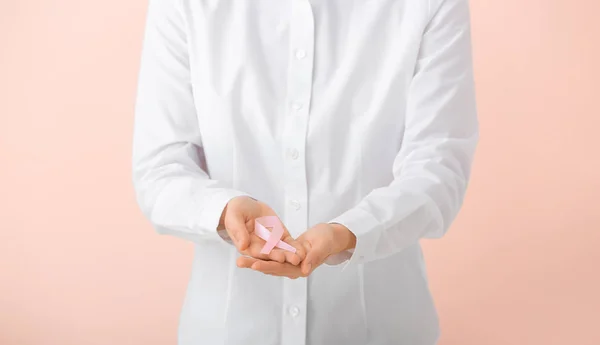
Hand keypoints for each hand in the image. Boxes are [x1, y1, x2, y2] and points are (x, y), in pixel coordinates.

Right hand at [219, 196, 304, 264]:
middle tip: (295, 260)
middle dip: (285, 257)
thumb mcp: (235, 218)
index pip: (259, 253)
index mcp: (248, 246)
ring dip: (292, 254)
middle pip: (273, 254)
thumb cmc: (236, 212)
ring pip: (282, 250)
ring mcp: (271, 242)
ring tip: (302, 256)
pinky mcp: (279, 236)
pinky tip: (303, 250)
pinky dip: (295, 246)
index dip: (270, 256)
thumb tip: (242, 246)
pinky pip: (288, 242)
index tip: (279, 258)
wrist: (245, 205)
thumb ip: (239, 231)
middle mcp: (260, 247)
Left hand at [237, 223, 355, 277]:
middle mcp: (293, 268)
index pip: (281, 268)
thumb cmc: (329, 240)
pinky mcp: (286, 254)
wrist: (331, 236)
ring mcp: (289, 262)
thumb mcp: (322, 247)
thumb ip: (313, 258)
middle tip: (239, 262)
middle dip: (255, 264)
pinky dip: (261, 254)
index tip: (254, 265)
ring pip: (269, 262)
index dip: (267, 266)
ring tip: (239, 259)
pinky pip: (272, 255)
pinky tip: (249, 251)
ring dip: (254, 261)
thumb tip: (304, 270)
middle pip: (271, 267)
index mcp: (301, 268)